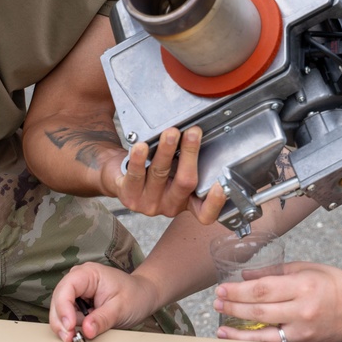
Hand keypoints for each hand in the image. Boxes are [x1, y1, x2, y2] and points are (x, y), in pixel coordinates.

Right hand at [49, 263, 160, 341]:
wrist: (144, 295)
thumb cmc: (135, 295)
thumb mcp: (121, 308)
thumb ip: (102, 319)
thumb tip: (86, 330)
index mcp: (88, 273)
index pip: (66, 289)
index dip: (63, 309)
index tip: (70, 327)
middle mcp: (78, 280)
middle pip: (58, 300)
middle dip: (61, 321)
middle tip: (70, 338)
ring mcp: (77, 291)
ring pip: (59, 310)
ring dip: (66, 326)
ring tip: (80, 335)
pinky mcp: (78, 303)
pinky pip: (67, 316)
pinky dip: (71, 327)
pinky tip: (81, 331)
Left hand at [111, 126, 226, 223]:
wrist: (119, 173)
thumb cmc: (154, 167)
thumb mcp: (176, 169)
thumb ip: (189, 157)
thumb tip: (201, 129)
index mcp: (187, 201)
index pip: (205, 212)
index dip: (215, 203)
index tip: (221, 185)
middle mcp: (169, 206)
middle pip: (185, 183)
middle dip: (190, 155)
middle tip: (193, 133)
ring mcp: (148, 203)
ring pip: (160, 175)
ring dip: (166, 151)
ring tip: (170, 133)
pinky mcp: (128, 195)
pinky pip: (135, 176)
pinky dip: (139, 160)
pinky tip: (141, 147)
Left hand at [213, 262, 341, 341]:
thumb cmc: (335, 285)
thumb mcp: (307, 268)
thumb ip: (274, 271)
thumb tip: (246, 276)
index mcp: (303, 286)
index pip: (263, 289)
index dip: (238, 291)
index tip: (222, 288)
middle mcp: (302, 310)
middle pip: (259, 311)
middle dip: (233, 307)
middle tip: (217, 302)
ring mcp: (302, 331)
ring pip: (264, 335)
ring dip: (238, 333)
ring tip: (221, 327)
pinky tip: (241, 339)